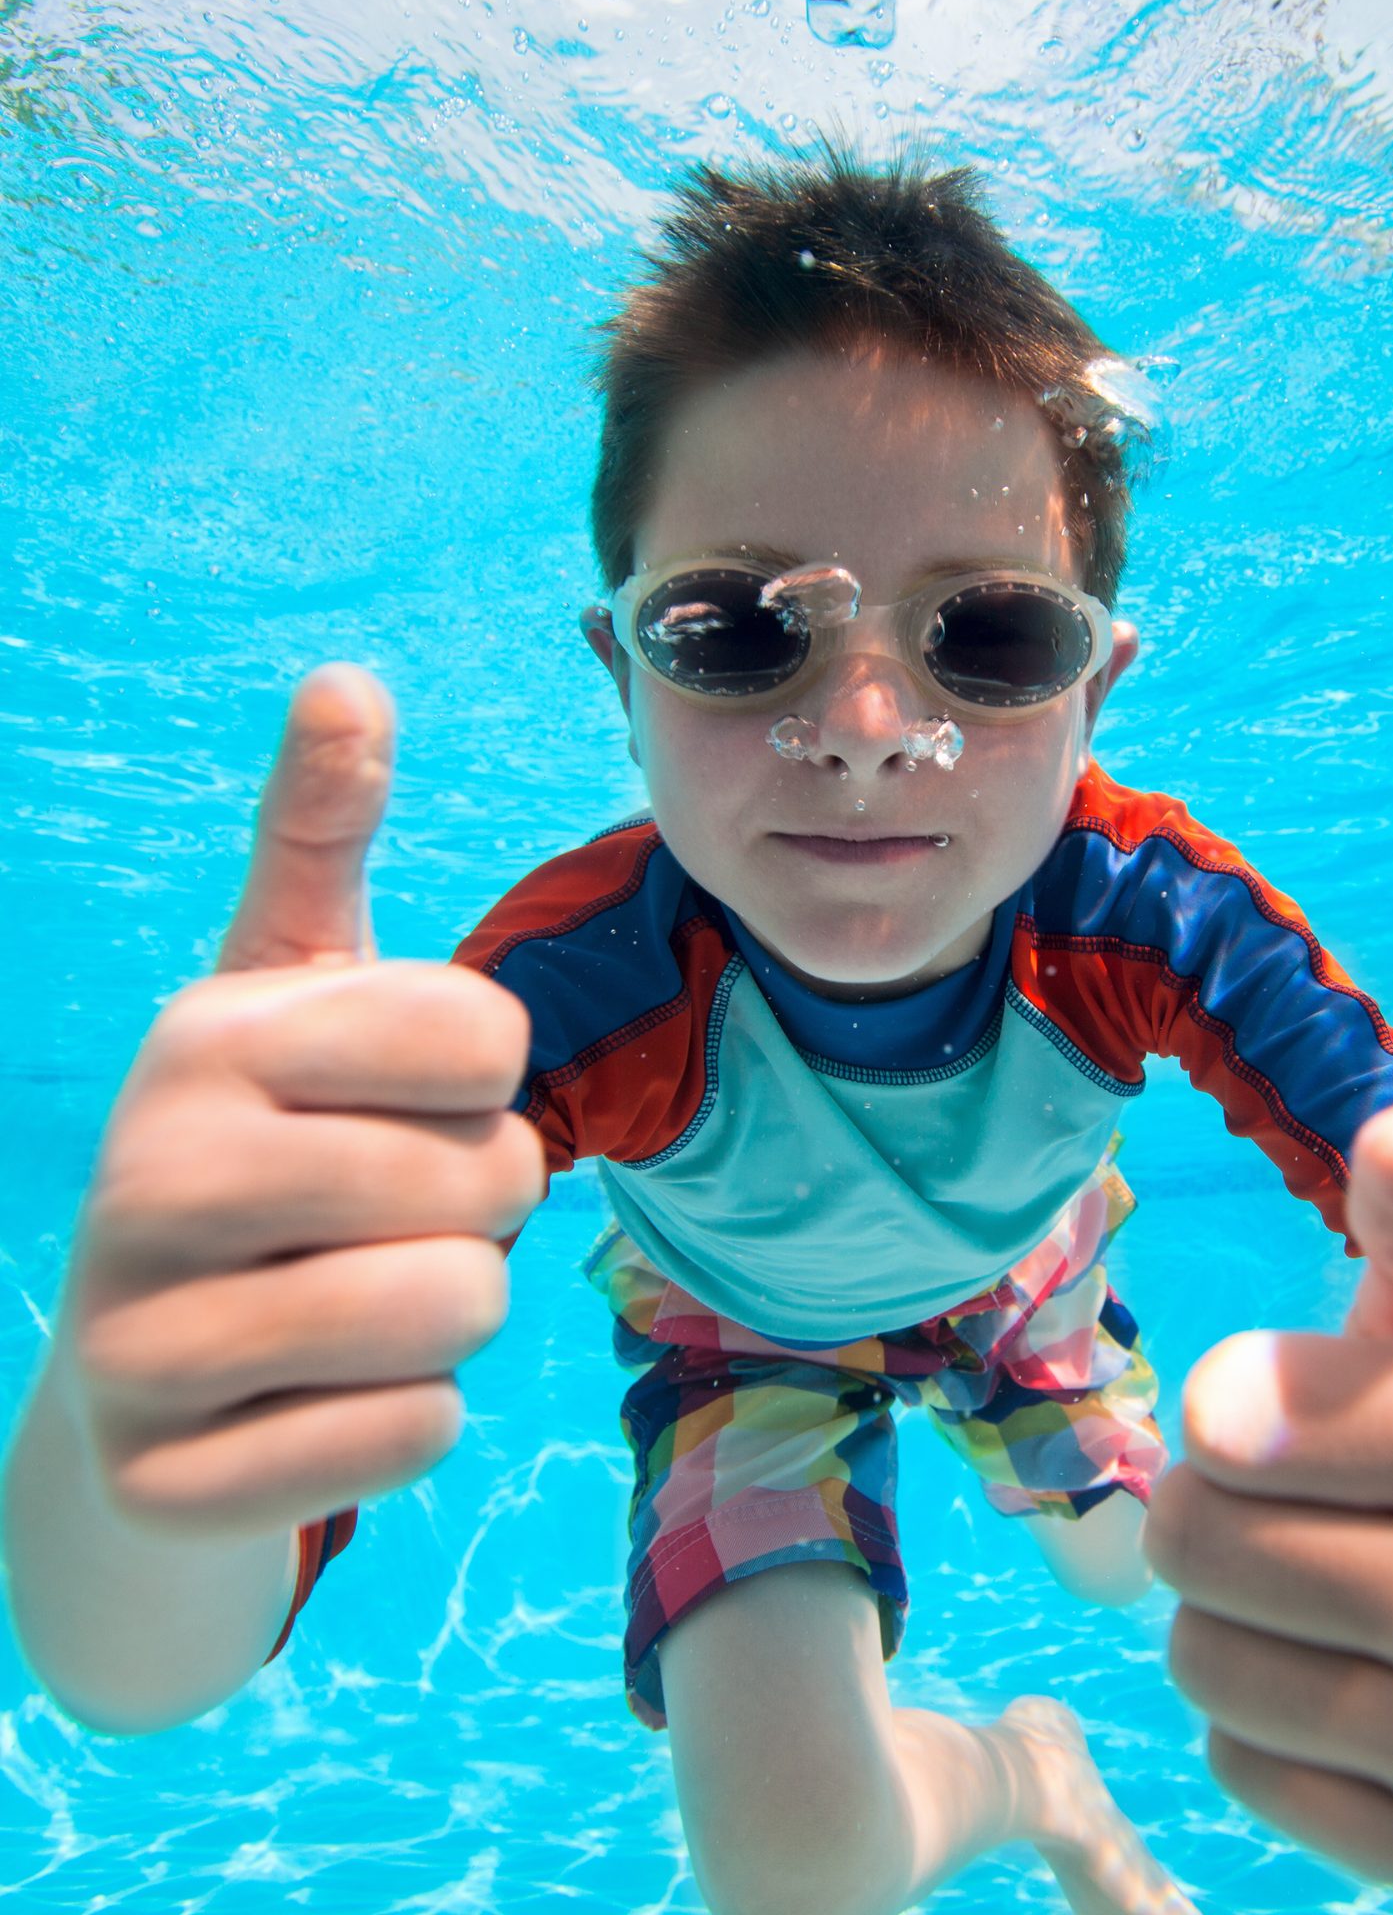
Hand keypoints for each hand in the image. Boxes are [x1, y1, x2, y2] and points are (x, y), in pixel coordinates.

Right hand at [63, 665, 541, 1535]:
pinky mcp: (166, 1480)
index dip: (487, 1082)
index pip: (488, 1035)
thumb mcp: (289, 992)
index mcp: (206, 1035)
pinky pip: (413, 1436)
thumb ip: (319, 839)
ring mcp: (137, 1341)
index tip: (403, 1100)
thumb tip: (347, 677)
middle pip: (491, 1181)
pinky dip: (406, 1423)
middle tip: (385, 1217)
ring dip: (451, 1313)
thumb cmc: (269, 1152)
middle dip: (479, 1208)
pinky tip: (315, 1401)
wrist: (147, 1382)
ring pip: (458, 1310)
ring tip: (358, 1297)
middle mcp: (148, 1173)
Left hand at [1145, 1104, 1392, 1895]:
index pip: (1224, 1424)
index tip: (1282, 1405)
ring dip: (1232, 1613)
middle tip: (1303, 1500)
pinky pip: (1240, 1766)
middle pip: (1192, 1547)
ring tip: (1328, 1581)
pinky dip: (1266, 1716)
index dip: (1230, 1405)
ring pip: (1202, 1665)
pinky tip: (1357, 1674)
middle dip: (1216, 1506)